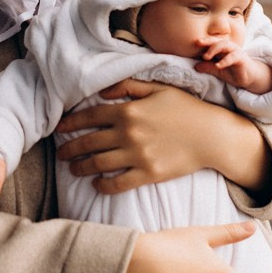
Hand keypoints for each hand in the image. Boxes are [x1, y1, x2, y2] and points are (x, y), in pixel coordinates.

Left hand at [56, 80, 271, 196]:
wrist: (212, 136)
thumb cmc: (187, 109)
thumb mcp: (158, 89)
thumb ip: (129, 87)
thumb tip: (104, 92)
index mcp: (128, 111)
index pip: (89, 117)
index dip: (70, 124)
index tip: (59, 130)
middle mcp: (128, 133)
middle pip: (88, 142)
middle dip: (70, 149)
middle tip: (61, 155)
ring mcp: (137, 155)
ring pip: (98, 164)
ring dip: (81, 167)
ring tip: (74, 169)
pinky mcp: (148, 174)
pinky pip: (118, 183)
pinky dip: (103, 185)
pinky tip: (97, 183)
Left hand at [193, 39, 271, 95]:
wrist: (249, 77)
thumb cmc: (233, 71)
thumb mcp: (218, 70)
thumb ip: (208, 67)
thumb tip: (196, 66)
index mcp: (222, 48)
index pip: (212, 42)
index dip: (204, 41)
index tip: (194, 42)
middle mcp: (229, 47)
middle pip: (218, 40)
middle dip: (208, 41)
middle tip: (198, 44)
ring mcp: (236, 51)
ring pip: (225, 45)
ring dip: (215, 49)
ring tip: (206, 57)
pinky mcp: (242, 58)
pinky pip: (233, 57)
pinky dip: (225, 61)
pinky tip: (218, 65)